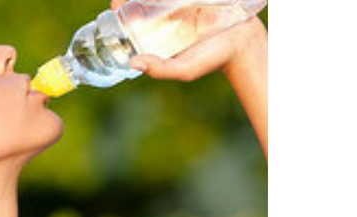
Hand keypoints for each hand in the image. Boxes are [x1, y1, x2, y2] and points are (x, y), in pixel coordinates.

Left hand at [111, 0, 267, 82]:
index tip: (116, 7)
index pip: (130, 21)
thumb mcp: (184, 69)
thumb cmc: (211, 60)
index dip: (120, 11)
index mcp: (154, 37)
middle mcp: (162, 19)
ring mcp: (175, 5)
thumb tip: (132, 63)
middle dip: (130, 0)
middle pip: (140, 3)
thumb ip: (160, 69)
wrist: (241, 41)